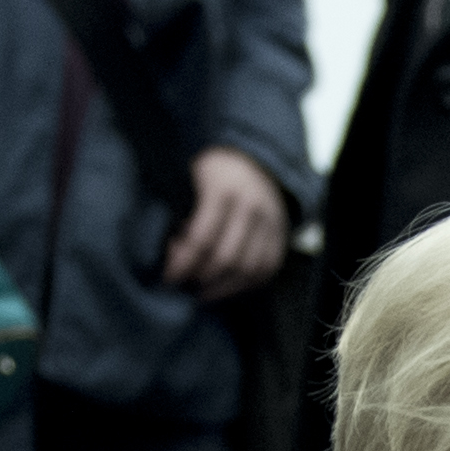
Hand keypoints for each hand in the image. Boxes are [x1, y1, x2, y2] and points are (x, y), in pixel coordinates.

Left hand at [160, 145, 290, 299]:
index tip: (168, 276)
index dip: (183, 263)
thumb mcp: (192, 178)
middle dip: (200, 277)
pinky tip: (224, 287)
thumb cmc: (213, 171)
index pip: (202, 239)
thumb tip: (173, 252)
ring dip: (222, 287)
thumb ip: (182, 211)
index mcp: (225, 190)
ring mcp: (272, 223)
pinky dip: (244, 285)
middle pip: (226, 258)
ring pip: (248, 269)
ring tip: (201, 291)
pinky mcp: (281, 236)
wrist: (254, 159)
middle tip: (182, 284)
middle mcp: (252, 208)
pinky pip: (265, 271)